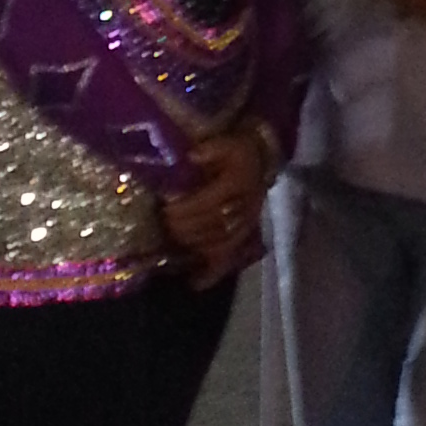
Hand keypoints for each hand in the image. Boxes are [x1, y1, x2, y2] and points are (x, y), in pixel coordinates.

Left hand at [160, 127, 271, 283]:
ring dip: (191, 245)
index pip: (207, 203)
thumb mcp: (228, 142)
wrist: (262, 160)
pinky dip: (211, 274)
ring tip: (172, 242)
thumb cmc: (238, 151)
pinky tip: (193, 283)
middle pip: (209, 226)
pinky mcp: (244, 237)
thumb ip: (212, 149)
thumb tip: (193, 156)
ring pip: (216, 245)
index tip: (165, 207)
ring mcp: (244, 227)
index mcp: (236, 186)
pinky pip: (229, 259)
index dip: (184, 209)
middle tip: (163, 224)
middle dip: (182, 228)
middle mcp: (242, 210)